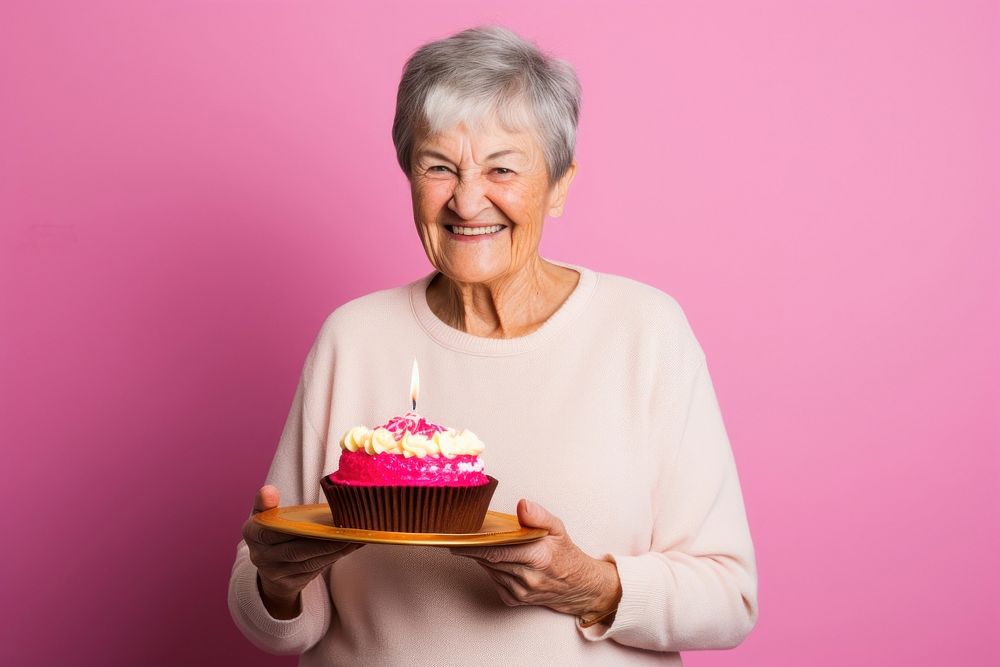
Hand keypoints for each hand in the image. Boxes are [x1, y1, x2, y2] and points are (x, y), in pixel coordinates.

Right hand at [242, 485, 362, 618]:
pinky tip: (348, 547)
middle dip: (323, 542)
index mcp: (253, 534)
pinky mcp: (290, 583)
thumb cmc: (271, 532)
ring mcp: (275, 572)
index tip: (317, 523)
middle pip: (295, 550)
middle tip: (346, 531)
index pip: (271, 531)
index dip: (294, 528)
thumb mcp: (264, 516)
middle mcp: (261, 556)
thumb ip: (265, 502)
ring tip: (353, 538)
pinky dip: (332, 559)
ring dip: (333, 551)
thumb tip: (269, 491)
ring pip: (308, 563)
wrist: (269, 567)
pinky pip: (314, 571)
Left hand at [450, 499, 620, 621]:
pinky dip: (491, 568)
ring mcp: (520, 591)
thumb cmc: (566, 556)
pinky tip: (496, 558)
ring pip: (490, 569)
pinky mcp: (514, 600)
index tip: (458, 537)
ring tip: (477, 542)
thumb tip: (522, 505)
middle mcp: (528, 577)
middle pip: (489, 560)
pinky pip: (494, 580)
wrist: (578, 587)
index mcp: (538, 557)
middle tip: (460, 534)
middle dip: (473, 547)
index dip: (474, 545)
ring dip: (482, 556)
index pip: (497, 551)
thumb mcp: (558, 529)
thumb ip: (539, 516)